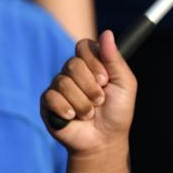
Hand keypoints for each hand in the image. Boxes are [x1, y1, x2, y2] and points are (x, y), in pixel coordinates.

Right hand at [41, 30, 136, 155]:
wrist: (105, 140)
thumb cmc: (117, 112)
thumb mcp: (125, 84)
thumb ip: (115, 59)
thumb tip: (107, 32)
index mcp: (91, 64)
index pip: (84, 46)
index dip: (94, 62)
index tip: (105, 79)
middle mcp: (73, 72)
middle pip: (73, 64)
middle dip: (91, 87)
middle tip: (100, 101)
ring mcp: (58, 86)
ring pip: (63, 82)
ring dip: (83, 103)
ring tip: (90, 113)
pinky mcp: (47, 102)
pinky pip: (51, 97)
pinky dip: (67, 110)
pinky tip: (74, 118)